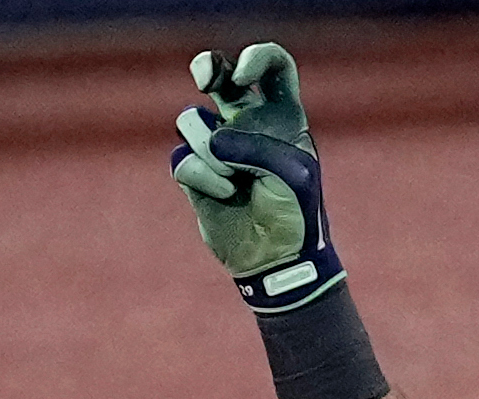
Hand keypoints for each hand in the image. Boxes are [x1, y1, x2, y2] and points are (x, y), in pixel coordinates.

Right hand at [168, 40, 343, 305]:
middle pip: (220, 75)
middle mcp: (247, 125)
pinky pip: (183, 158)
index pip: (273, 67)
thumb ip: (254, 146)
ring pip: (192, 121)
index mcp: (281, 116)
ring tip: (234, 176)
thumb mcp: (291, 174)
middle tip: (204, 78)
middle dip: (206, 67)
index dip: (257, 58)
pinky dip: (202, 176)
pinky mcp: (195, 174)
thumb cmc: (296, 214)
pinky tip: (225, 193)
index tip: (244, 75)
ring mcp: (218, 147)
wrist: (279, 260)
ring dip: (210, 148)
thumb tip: (211, 144)